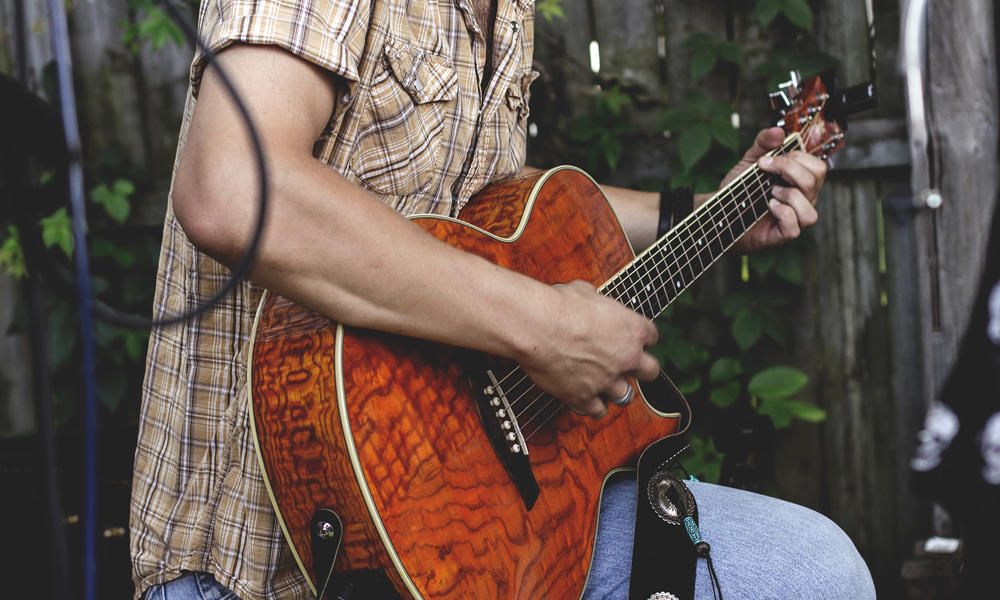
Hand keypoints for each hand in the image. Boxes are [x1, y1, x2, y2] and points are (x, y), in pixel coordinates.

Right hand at [516, 281, 659, 417]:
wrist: (537, 326)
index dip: (640, 338)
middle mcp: (627, 357)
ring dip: (616, 390)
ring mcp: (607, 380)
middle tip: (626, 365)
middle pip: (650, 371)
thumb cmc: (559, 305)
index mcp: (632, 329)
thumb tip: (590, 302)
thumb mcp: (586, 292)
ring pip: (626, 395)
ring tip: (604, 384)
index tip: (630, 338)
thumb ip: (597, 304)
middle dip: (640, 369)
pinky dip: (594, 406)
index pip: (651, 336)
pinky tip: (587, 397)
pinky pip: (599, 411)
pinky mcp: (585, 397)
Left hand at [724, 127, 827, 252]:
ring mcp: (795, 219)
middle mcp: (803, 200)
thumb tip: (778, 131)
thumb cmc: (740, 190)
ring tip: (770, 193)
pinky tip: (770, 206)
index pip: (817, 166)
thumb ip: (763, 143)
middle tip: (765, 170)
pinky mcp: (783, 235)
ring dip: (789, 195)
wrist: (720, 212)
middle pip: (815, 180)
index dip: (796, 157)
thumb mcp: (749, 161)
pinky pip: (795, 226)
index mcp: (800, 181)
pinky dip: (783, 213)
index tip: (766, 158)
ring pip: (810, 208)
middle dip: (788, 169)